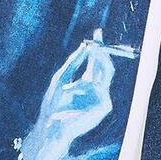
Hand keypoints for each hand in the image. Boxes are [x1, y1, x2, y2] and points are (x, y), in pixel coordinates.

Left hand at [19, 37, 116, 159]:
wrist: (52, 125)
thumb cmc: (53, 104)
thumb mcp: (61, 77)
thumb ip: (73, 61)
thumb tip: (84, 45)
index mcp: (85, 83)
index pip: (96, 62)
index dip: (97, 48)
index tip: (97, 33)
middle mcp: (95, 89)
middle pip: (105, 65)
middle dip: (103, 50)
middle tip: (98, 40)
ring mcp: (100, 97)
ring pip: (108, 73)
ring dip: (102, 59)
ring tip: (95, 51)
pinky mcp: (103, 106)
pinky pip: (105, 88)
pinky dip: (99, 77)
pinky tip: (87, 78)